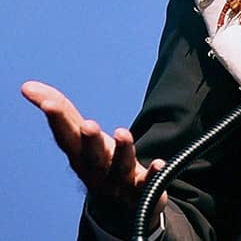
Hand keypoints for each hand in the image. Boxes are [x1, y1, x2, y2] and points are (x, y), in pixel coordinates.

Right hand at [21, 80, 166, 229]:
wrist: (120, 207)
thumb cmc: (98, 163)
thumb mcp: (79, 138)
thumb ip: (61, 112)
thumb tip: (28, 86)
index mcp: (79, 155)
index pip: (66, 136)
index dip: (57, 120)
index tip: (49, 104)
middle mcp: (96, 169)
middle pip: (91, 155)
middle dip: (89, 140)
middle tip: (88, 124)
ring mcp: (118, 181)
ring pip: (119, 167)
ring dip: (121, 151)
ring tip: (123, 133)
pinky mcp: (141, 189)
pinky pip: (147, 183)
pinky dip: (152, 174)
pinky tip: (159, 163)